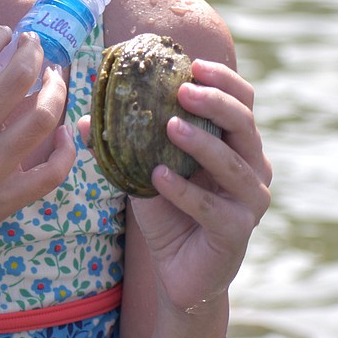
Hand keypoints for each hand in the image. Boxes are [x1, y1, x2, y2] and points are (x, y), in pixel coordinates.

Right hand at [0, 26, 75, 260]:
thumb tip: (0, 72)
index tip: (7, 34)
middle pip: (19, 75)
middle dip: (34, 52)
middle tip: (36, 47)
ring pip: (44, 116)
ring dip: (56, 90)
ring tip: (54, 80)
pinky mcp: (7, 197)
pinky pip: (52, 170)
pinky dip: (66, 149)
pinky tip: (64, 135)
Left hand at [79, 59, 270, 312]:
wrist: (179, 273)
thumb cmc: (168, 213)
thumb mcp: (142, 172)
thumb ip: (121, 145)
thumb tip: (84, 117)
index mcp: (236, 145)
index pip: (242, 101)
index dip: (222, 80)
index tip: (191, 64)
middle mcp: (253, 167)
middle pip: (245, 123)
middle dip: (215, 102)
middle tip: (182, 90)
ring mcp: (250, 201)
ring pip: (234, 163)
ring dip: (201, 142)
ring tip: (169, 125)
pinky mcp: (236, 232)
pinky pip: (212, 207)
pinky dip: (185, 190)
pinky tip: (159, 176)